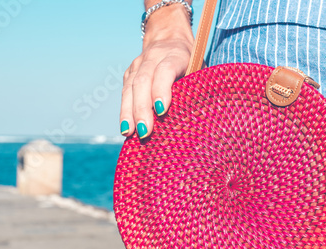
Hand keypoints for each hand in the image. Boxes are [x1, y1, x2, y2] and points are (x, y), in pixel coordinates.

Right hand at [120, 5, 192, 138]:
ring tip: (129, 133)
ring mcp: (138, 65)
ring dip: (129, 112)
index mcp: (175, 55)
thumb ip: (197, 87)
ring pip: (130, 88)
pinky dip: (125, 111)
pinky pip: (124, 93)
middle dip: (142, 108)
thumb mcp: (200, 69)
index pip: (165, 70)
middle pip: (143, 82)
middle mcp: (153, 57)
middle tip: (145, 131)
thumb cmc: (190, 61)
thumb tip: (196, 117)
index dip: (161, 90)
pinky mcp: (129, 74)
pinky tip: (126, 128)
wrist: (169, 38)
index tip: (161, 111)